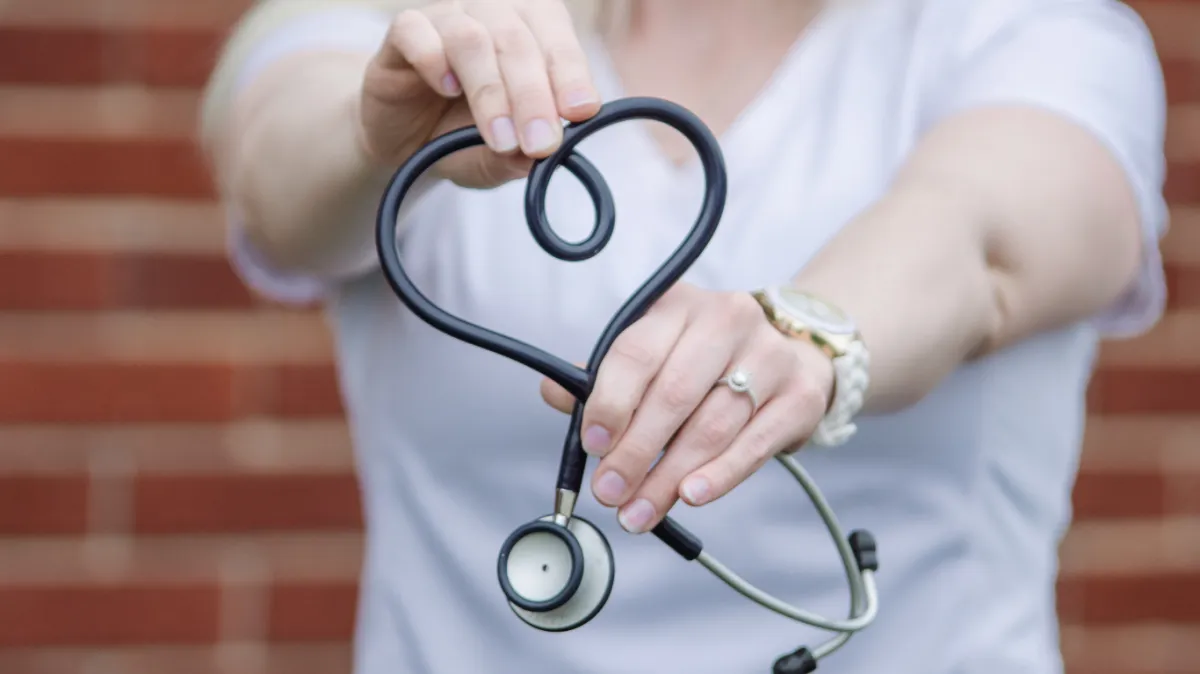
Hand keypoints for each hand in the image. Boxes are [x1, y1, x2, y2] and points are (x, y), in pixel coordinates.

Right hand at [358, 0, 601, 187]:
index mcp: (532, 32)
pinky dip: (434, 60)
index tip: (580, 112)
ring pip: (471, 38)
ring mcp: (446, 18)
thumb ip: (518, 156)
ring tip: (500, 138)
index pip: (558, 41)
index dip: (571, 74)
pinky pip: (416, 32)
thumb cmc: (462, 136)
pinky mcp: (404, 31)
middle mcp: (491, 15)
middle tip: (540, 143)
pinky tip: (447, 89)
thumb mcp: (497, 157)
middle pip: (517, 41)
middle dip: (533, 96)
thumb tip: (540, 157)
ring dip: (490, 91)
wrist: (406, 142)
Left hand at [540, 283, 835, 533]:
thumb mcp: (655, 354)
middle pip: (674, 394)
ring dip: (670, 477)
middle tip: (610, 492)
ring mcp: (769, 355)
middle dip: (636, 452)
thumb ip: (605, 377)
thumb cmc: (706, 363)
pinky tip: (691, 496)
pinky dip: (721, 474)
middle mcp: (727, 319)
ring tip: (640, 510)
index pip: (635, 353)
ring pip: (711, 425)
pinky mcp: (800, 394)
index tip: (592, 446)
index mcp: (678, 305)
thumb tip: (554, 394)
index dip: (610, 404)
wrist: (792, 356)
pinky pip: (755, 443)